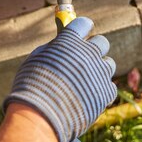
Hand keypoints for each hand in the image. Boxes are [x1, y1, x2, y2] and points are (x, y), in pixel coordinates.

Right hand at [4, 17, 116, 141]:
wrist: (39, 117)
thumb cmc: (31, 87)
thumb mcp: (35, 59)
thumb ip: (52, 48)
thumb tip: (61, 44)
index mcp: (69, 40)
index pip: (84, 24)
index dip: (82, 27)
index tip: (82, 32)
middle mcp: (88, 53)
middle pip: (101, 42)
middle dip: (94, 48)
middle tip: (84, 57)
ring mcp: (99, 73)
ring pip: (108, 64)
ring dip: (99, 68)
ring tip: (85, 79)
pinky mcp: (105, 93)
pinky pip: (110, 85)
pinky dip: (101, 88)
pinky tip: (89, 94)